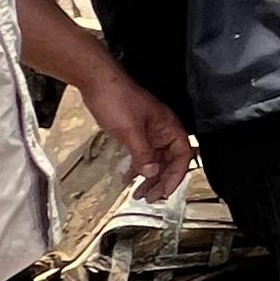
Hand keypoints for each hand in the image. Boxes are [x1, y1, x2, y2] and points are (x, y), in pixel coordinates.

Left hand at [77, 63, 193, 199]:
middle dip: (161, 181)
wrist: (97, 81)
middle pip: (170, 162)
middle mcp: (163, 131)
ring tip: (139, 194)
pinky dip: (137, 168)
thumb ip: (142, 153)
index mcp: (169, 128)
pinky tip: (128, 178)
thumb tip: (152, 173)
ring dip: (149, 178)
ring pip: (156, 161)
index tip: (165, 191)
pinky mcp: (136, 133)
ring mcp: (149, 133)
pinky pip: (142, 155)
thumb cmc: (117, 99)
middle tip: (150, 198)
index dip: (177, 176)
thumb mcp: (130, 130)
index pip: (183, 156)